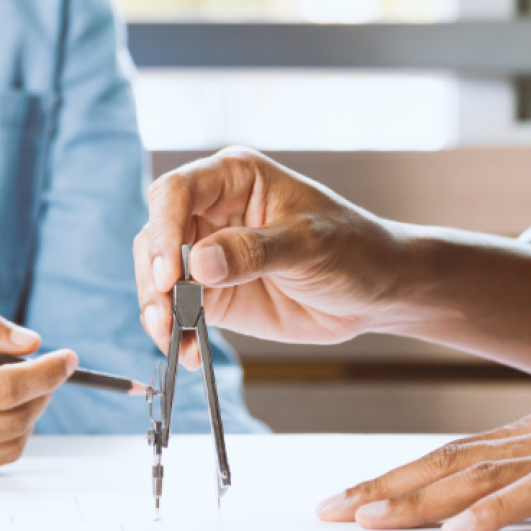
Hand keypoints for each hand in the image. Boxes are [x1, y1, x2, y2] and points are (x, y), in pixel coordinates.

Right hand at [0, 294, 75, 475]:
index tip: (69, 357)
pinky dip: (5, 436)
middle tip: (50, 366)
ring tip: (25, 385)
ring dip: (30, 415)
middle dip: (44, 391)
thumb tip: (30, 343)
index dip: (47, 372)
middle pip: (12, 421)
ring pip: (5, 448)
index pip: (3, 387)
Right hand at [134, 147, 406, 367]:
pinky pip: (180, 310)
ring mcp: (209, 253)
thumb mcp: (308, 244)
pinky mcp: (215, 293)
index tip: (169, 273)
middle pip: (157, 235)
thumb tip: (199, 262)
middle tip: (165, 314)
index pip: (177, 193)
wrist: (376, 292)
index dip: (164, 229)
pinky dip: (176, 332)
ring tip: (171, 337)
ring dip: (158, 307)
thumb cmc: (353, 248)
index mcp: (235, 178)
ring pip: (158, 275)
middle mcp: (213, 211)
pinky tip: (186, 352)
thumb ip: (253, 251)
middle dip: (153, 276)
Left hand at [314, 363, 530, 530]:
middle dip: (385, 490)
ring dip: (421, 499)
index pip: (450, 457)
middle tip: (332, 509)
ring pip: (480, 477)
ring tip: (372, 517)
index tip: (350, 498)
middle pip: (447, 465)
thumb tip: (506, 502)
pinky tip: (467, 524)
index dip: (395, 478)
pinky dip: (502, 509)